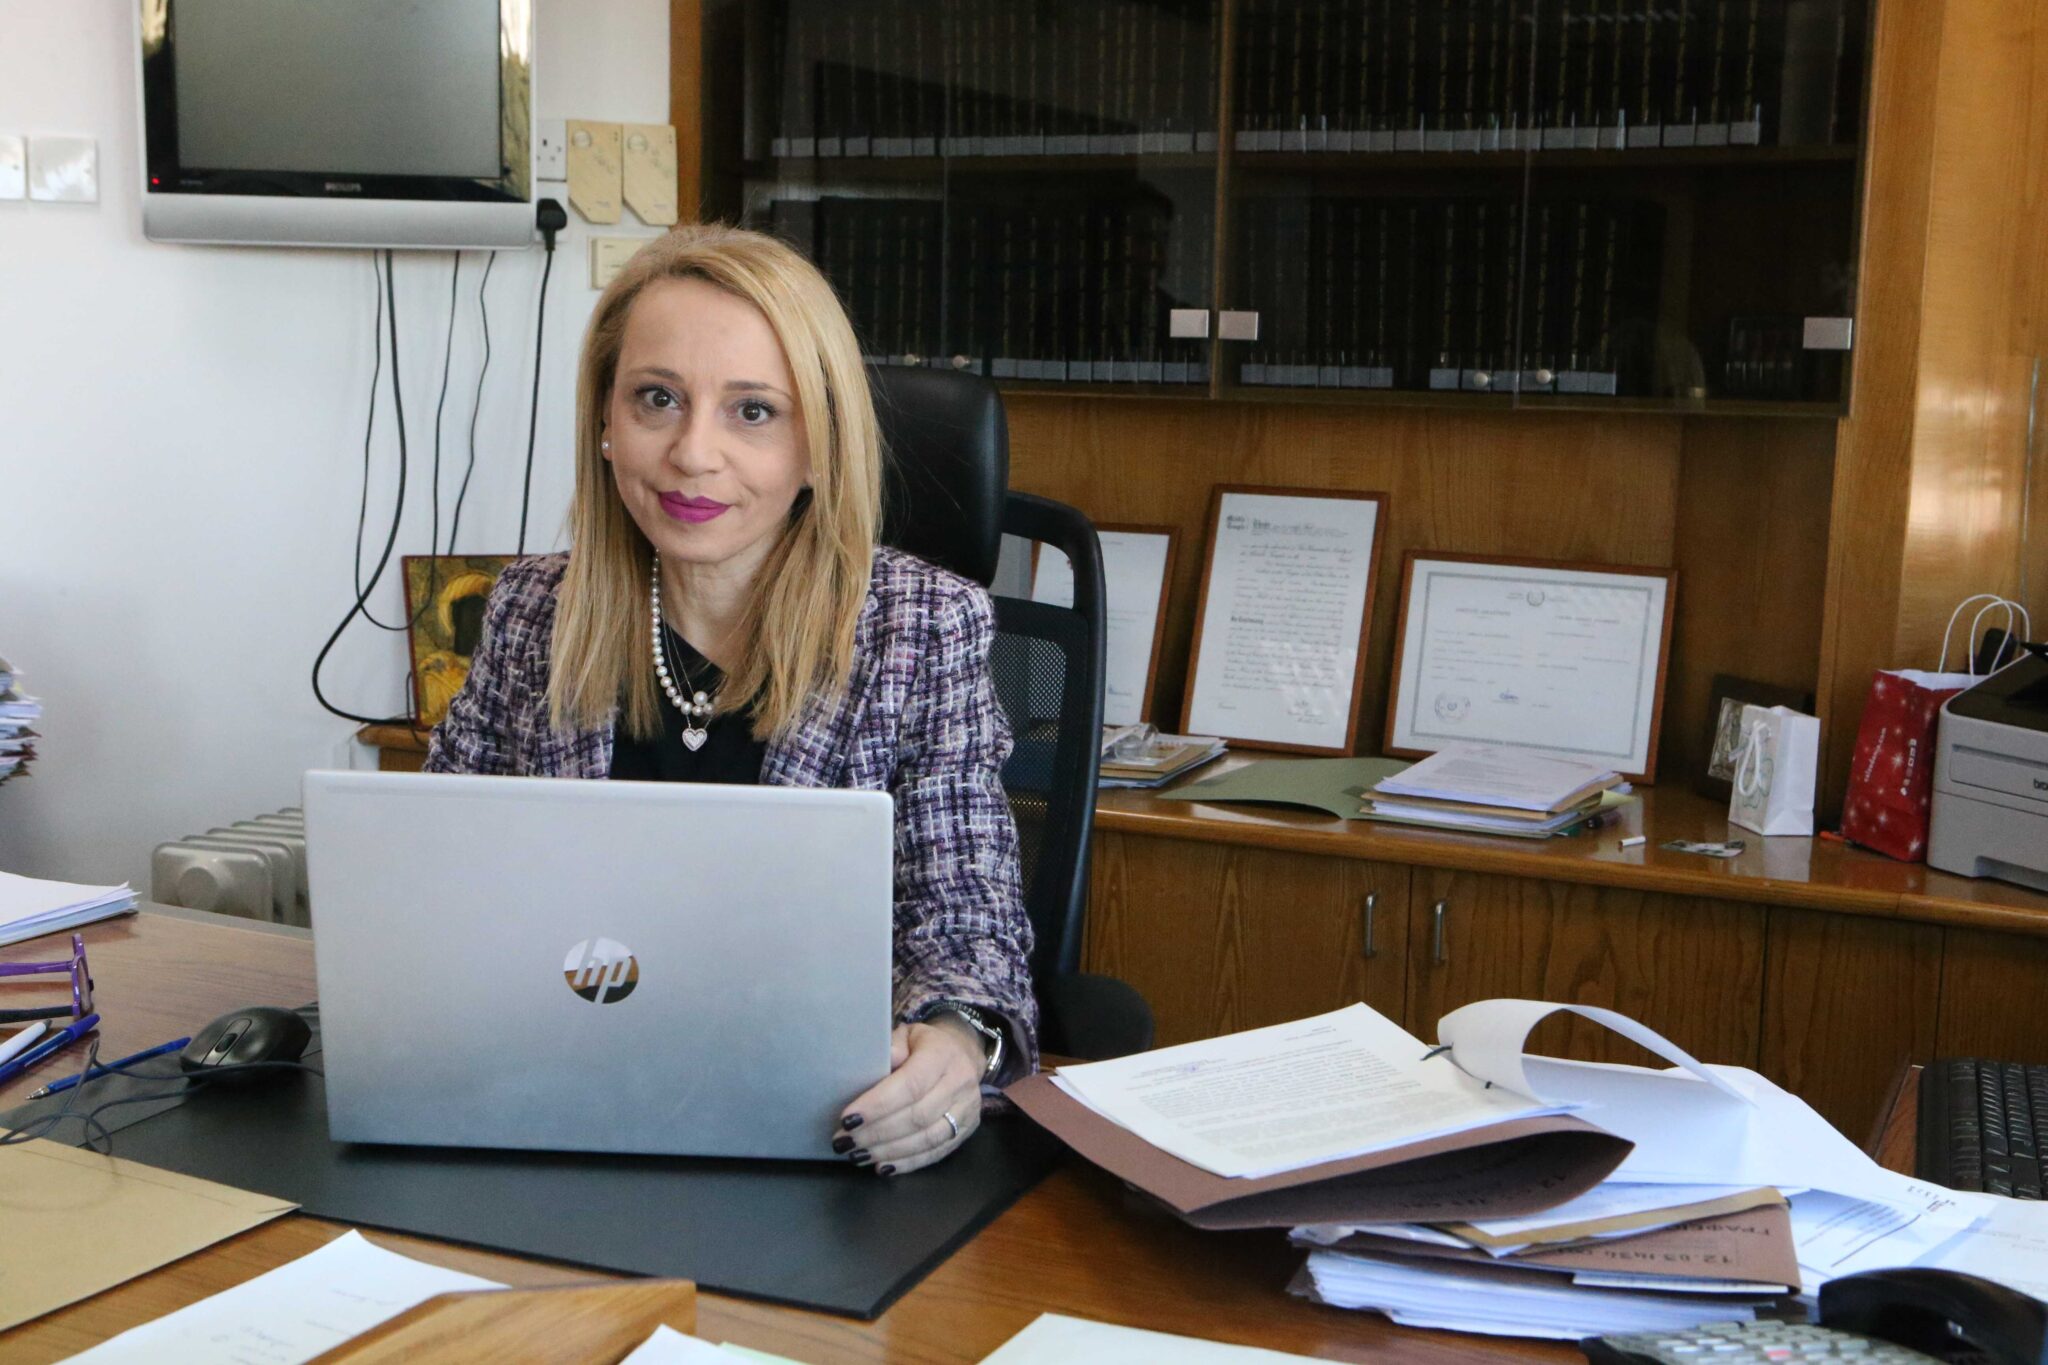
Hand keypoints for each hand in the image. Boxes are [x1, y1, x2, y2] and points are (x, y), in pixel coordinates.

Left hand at [834, 1019, 984, 1175]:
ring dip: (889, 1151)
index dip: (878, 1105)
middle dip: (877, 1133)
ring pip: (927, 1139)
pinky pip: (936, 1152)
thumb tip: (877, 1063)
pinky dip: (908, 1163)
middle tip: (845, 1141)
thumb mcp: (906, 1035)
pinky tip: (883, 1166)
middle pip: (917, 1116)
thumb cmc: (924, 1046)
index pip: (911, 1085)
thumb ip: (892, 1047)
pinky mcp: (966, 1131)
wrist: (962, 1054)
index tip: (848, 1119)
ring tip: (858, 1155)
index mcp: (943, 1055)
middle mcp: (960, 1083)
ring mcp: (966, 1110)